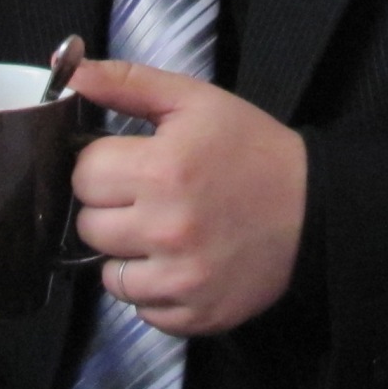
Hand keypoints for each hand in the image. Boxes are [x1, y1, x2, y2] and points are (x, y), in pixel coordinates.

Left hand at [65, 61, 307, 335]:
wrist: (314, 208)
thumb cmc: (252, 149)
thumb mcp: (196, 101)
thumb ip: (128, 83)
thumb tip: (72, 74)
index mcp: (161, 170)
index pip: (83, 174)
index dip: (103, 165)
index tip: (131, 164)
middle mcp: (166, 230)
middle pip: (89, 226)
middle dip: (111, 209)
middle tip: (148, 198)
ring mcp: (181, 279)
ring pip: (109, 276)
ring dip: (127, 256)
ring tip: (162, 234)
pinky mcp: (196, 314)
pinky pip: (143, 311)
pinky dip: (154, 292)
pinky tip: (180, 265)